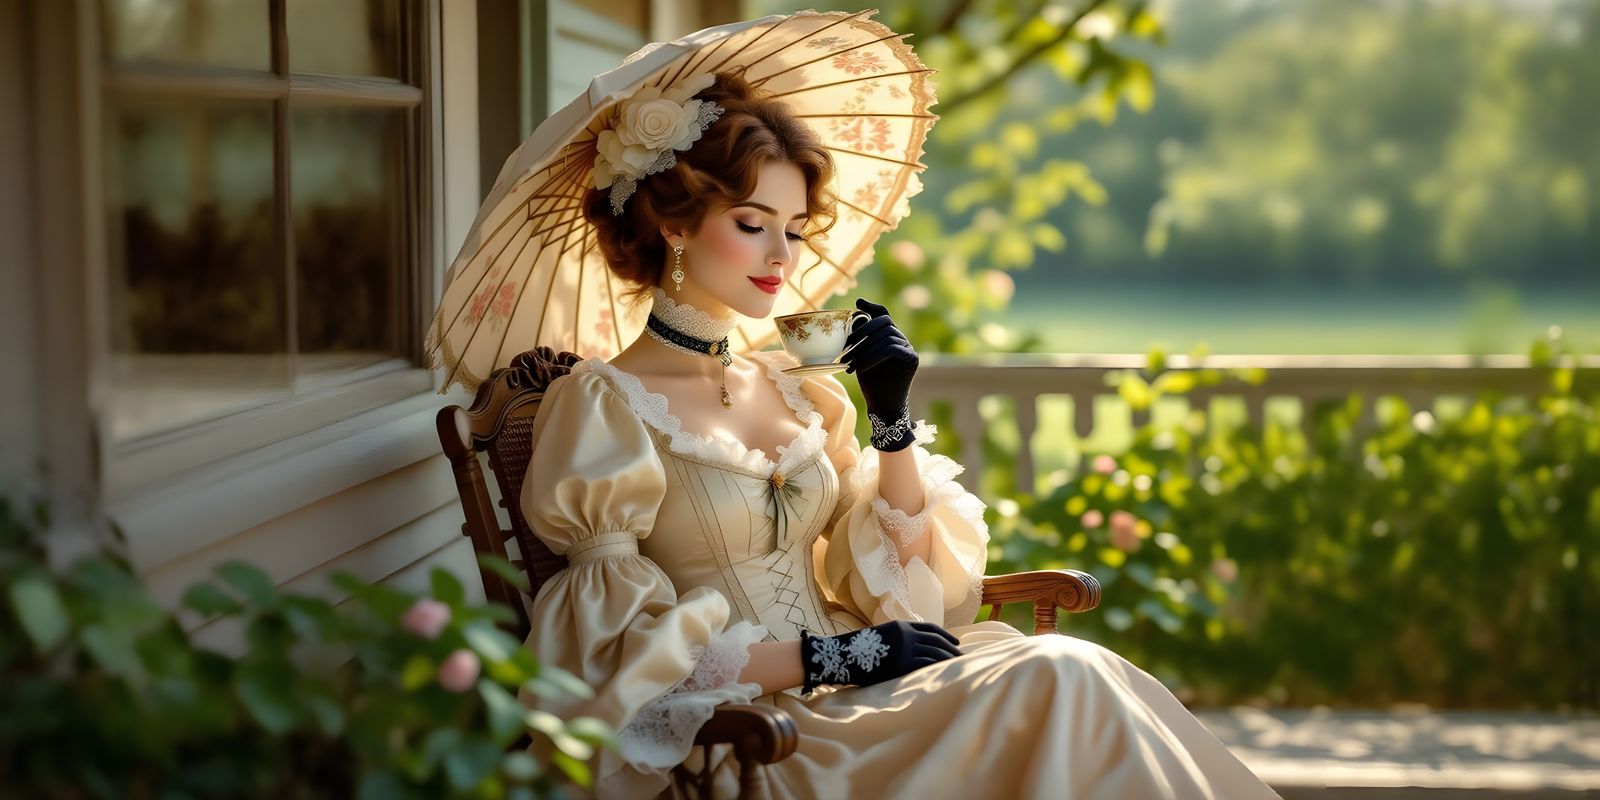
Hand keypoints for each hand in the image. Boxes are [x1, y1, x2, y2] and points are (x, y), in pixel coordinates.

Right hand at [799, 620, 960, 694]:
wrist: (841, 655)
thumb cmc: (857, 650)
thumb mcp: (879, 638)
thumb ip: (895, 640)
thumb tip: (907, 649)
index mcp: (900, 625)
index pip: (929, 628)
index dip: (944, 634)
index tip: (956, 641)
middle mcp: (905, 634)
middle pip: (936, 640)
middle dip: (951, 648)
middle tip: (963, 656)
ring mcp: (903, 648)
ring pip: (934, 652)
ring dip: (949, 659)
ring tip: (959, 666)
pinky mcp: (901, 664)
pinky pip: (925, 664)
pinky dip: (938, 668)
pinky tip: (946, 673)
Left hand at [840, 298, 918, 450]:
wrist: (883, 405)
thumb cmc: (870, 382)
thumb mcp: (860, 356)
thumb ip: (860, 340)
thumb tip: (850, 319)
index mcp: (889, 336)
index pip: (884, 315)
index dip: (872, 306)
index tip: (858, 303)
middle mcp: (902, 339)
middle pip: (884, 322)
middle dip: (863, 331)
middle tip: (847, 346)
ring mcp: (909, 348)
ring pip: (886, 335)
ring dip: (864, 348)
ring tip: (851, 363)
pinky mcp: (912, 359)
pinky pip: (892, 348)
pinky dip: (874, 355)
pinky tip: (862, 367)